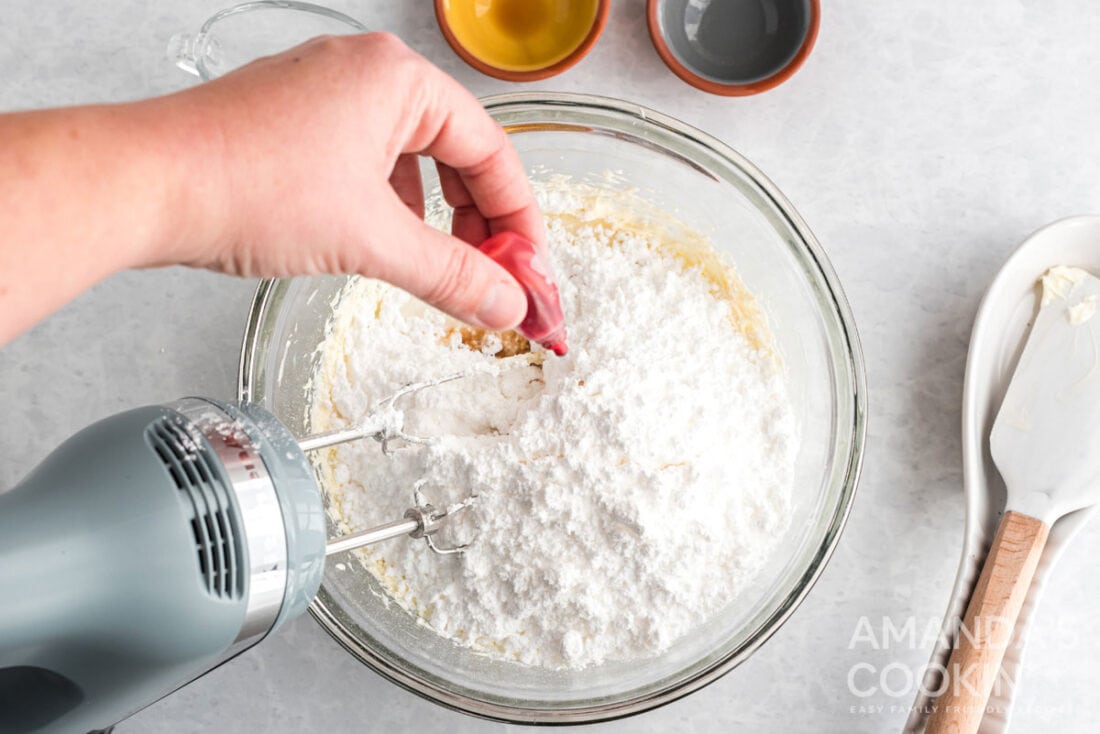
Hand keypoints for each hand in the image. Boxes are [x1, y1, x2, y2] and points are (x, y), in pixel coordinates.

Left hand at [162, 33, 539, 329]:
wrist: (144, 186)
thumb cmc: (245, 186)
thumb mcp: (370, 239)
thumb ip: (451, 275)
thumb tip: (504, 305)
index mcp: (397, 79)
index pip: (492, 151)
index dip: (518, 220)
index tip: (528, 271)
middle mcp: (364, 74)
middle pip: (455, 154)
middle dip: (477, 223)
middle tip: (489, 278)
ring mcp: (325, 95)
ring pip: (410, 161)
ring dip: (432, 219)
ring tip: (436, 269)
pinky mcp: (294, 123)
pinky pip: (367, 163)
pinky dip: (388, 208)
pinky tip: (383, 244)